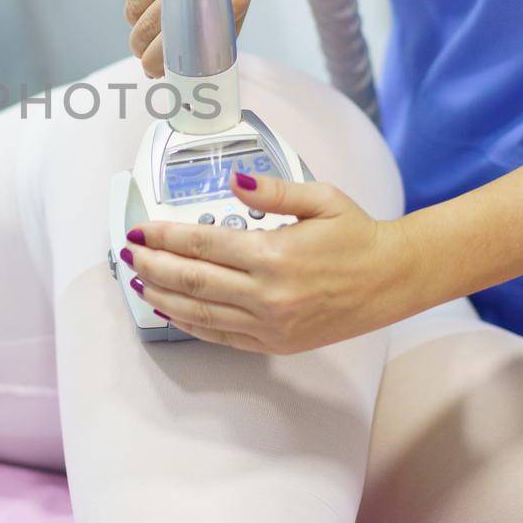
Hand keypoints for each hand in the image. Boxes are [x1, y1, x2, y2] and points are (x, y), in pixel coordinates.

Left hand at [120, 173, 420, 353]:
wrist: (394, 279)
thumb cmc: (358, 236)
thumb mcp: (320, 199)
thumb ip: (272, 190)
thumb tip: (233, 180)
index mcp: (273, 255)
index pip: (202, 245)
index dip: (164, 238)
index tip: (139, 231)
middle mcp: (267, 294)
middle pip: (192, 280)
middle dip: (152, 267)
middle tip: (128, 255)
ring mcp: (270, 324)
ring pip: (200, 312)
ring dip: (163, 297)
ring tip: (139, 282)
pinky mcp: (276, 343)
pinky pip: (222, 336)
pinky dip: (191, 324)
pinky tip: (172, 311)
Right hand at [122, 0, 266, 77]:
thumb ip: (218, 30)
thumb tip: (187, 65)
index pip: (181, 39)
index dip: (158, 59)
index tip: (152, 68)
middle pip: (149, 24)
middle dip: (140, 45)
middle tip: (141, 53)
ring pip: (135, 4)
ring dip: (134, 21)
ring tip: (141, 25)